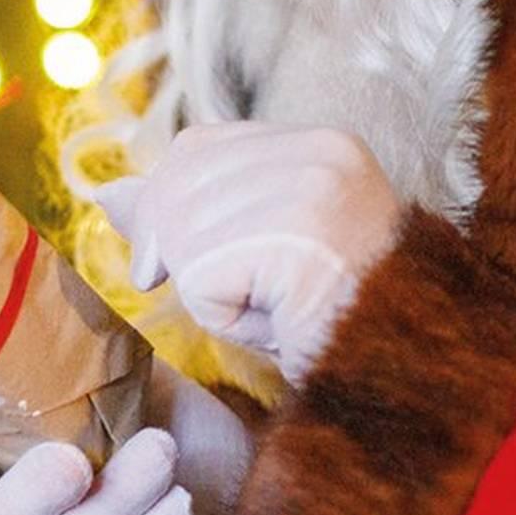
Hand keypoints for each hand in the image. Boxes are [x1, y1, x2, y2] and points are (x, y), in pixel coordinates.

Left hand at [96, 123, 403, 384]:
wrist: (408, 372)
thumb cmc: (331, 317)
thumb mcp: (253, 250)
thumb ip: (186, 209)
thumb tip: (107, 193)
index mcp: (322, 143)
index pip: (198, 147)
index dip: (179, 205)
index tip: (211, 254)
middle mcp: (320, 151)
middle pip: (178, 187)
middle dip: (189, 253)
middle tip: (252, 291)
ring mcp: (311, 190)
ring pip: (183, 236)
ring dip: (210, 290)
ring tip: (276, 304)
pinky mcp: (294, 239)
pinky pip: (198, 276)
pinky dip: (220, 313)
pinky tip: (274, 319)